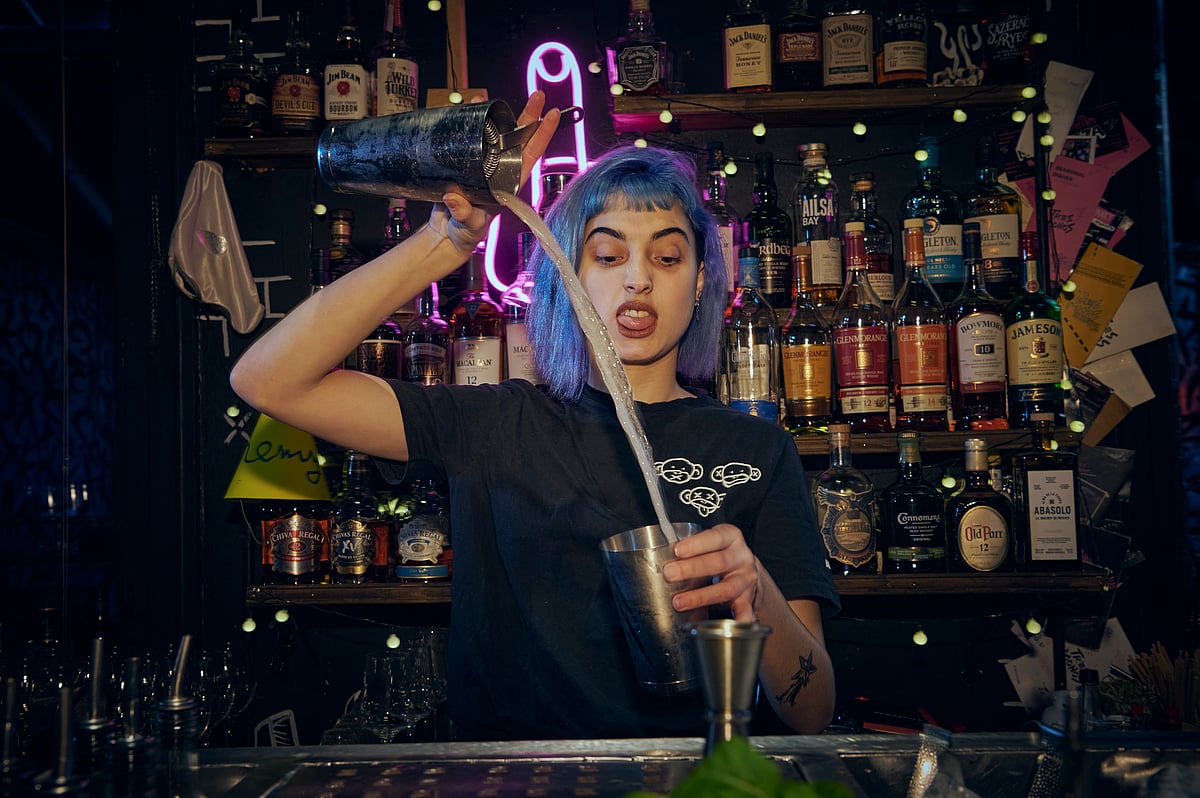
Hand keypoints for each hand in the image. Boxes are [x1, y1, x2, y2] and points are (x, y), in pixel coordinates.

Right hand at [429, 90, 561, 256]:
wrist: (446, 234)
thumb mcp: (469, 225)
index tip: (552, 115)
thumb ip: (464, 212)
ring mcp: (482, 164)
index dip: (542, 135)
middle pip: (517, 139)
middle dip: (527, 115)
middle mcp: (499, 169)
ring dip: (491, 115)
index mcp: (508, 182)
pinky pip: (469, 138)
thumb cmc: (466, 233)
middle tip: (538, 95)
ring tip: (484, 98)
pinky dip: (467, 123)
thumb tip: (453, 197)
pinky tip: (465, 109)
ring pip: (493, 135)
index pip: (530, 155)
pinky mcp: (464, 162)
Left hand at [662, 524, 761, 621]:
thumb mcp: (711, 544)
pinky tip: (720, 626)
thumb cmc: (721, 554)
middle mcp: (741, 558)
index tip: (677, 550)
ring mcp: (745, 580)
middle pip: (718, 562)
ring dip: (700, 597)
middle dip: (692, 569)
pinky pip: (743, 612)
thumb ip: (691, 549)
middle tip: (669, 574)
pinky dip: (734, 620)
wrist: (747, 571)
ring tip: (678, 602)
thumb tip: (659, 560)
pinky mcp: (748, 600)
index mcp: (731, 538)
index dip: (696, 544)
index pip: (715, 537)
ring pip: (725, 589)